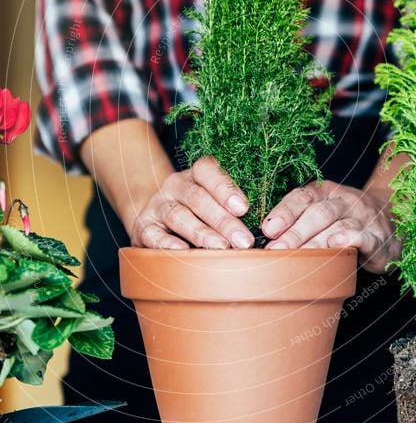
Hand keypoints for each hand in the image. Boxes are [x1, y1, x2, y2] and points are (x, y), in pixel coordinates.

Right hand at [130, 156, 254, 250]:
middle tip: (244, 240)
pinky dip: (168, 243)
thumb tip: (265, 229)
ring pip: (178, 215)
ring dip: (201, 232)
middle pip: (198, 198)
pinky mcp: (143, 227)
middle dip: (223, 220)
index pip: (208, 171)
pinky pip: (153, 234)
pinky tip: (184, 251)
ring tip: (221, 248)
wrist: (157, 220)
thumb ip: (235, 209)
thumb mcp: (216, 202)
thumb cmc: (199, 213)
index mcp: (196, 175)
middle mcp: (175, 185)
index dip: (225, 187)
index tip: (244, 208)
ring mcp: (157, 205)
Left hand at [261, 180, 400, 272]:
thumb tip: (265, 239)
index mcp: (325, 192)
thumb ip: (297, 221)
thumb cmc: (344, 221)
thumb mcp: (321, 213)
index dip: (284, 212)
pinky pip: (365, 236)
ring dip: (315, 242)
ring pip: (337, 226)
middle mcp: (344, 200)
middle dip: (295, 232)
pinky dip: (350, 239)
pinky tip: (336, 246)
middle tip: (276, 250)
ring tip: (298, 256)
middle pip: (317, 213)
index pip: (302, 197)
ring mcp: (363, 217)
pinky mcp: (379, 237)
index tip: (268, 229)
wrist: (393, 220)